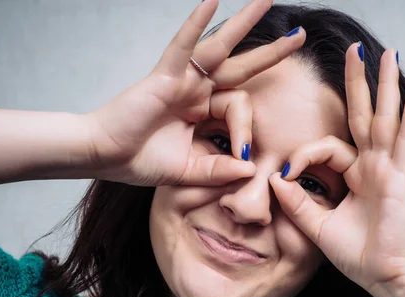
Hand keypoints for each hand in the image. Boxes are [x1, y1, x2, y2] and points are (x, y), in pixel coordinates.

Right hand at [86, 0, 304, 186]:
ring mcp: (182, 80)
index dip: (247, 130)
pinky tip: (213, 1)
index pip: (239, 108)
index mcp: (203, 112)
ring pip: (218, 47)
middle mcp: (196, 91)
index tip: (244, 155)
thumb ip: (219, 171)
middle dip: (271, 52)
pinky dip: (196, 23)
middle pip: (241, 66)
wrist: (104, 157)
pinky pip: (183, 45)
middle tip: (300, 35)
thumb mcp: (189, 172)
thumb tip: (251, 169)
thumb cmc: (140, 161)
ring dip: (244, 23)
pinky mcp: (164, 75)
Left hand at [269, 45, 404, 293]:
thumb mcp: (318, 227)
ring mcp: (389, 169)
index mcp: (355, 176)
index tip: (286, 175)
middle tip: (354, 50)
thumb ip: (298, 204)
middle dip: (358, 83)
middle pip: (362, 116)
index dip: (303, 155)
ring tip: (388, 55)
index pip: (327, 148)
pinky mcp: (401, 178)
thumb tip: (275, 180)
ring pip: (385, 119)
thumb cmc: (360, 256)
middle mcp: (373, 166)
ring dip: (386, 86)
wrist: (385, 278)